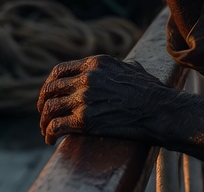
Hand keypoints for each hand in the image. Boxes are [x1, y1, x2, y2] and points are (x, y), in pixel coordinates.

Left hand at [37, 54, 172, 143]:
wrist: (161, 110)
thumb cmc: (152, 92)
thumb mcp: (133, 68)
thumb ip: (119, 66)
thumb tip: (123, 67)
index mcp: (95, 62)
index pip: (60, 70)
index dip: (49, 83)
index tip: (48, 94)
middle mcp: (86, 77)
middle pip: (51, 88)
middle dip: (43, 102)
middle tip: (43, 113)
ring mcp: (84, 98)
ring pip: (50, 108)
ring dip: (44, 121)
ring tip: (45, 130)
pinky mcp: (85, 120)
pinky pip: (57, 126)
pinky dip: (49, 133)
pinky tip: (50, 140)